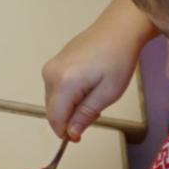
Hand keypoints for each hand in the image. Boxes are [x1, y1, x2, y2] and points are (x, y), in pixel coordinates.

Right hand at [43, 0, 154, 139]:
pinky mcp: (55, 62)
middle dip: (70, 119)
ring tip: (94, 97)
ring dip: (70, 107)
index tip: (81, 137)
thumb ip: (85, 115)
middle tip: (96, 112)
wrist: (117, 30)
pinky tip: (88, 86)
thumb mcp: (107, 94)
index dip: (65, 132)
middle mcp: (50, 74)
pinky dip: (69, 95)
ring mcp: (50, 66)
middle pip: (52, 109)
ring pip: (54, 99)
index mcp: (63, 82)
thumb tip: (70, 134)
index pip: (54, 118)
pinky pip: (56, 88)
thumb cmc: (117, 61)